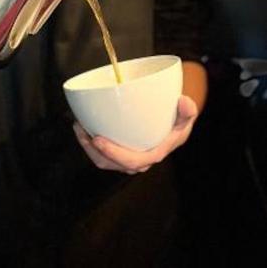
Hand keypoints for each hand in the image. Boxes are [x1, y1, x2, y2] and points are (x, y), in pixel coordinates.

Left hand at [73, 95, 197, 174]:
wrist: (174, 122)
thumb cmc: (178, 119)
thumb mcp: (186, 113)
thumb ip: (187, 109)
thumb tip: (184, 103)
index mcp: (155, 153)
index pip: (134, 161)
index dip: (114, 154)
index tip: (97, 138)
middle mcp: (140, 160)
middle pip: (112, 164)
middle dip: (93, 151)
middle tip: (81, 129)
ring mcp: (129, 157)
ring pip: (104, 161)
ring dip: (88, 148)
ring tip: (79, 127)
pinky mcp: (120, 151)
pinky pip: (102, 154)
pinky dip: (90, 143)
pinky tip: (84, 126)